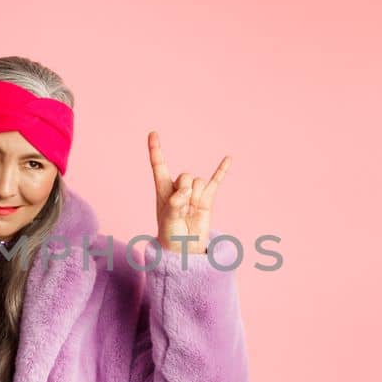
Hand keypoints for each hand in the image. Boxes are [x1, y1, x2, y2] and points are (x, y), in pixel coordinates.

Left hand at [147, 130, 228, 254]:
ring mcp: (194, 192)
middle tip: (182, 208)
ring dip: (196, 197)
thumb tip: (187, 191)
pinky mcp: (207, 198)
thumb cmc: (170, 234)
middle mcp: (179, 187)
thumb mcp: (168, 219)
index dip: (156, 150)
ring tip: (191, 212)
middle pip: (185, 175)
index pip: (159, 165)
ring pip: (199, 182)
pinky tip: (228, 158)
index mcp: (163, 189)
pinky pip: (216, 181)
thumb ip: (175, 203)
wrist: (184, 248)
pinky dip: (222, 170)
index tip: (153, 134)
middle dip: (185, 190)